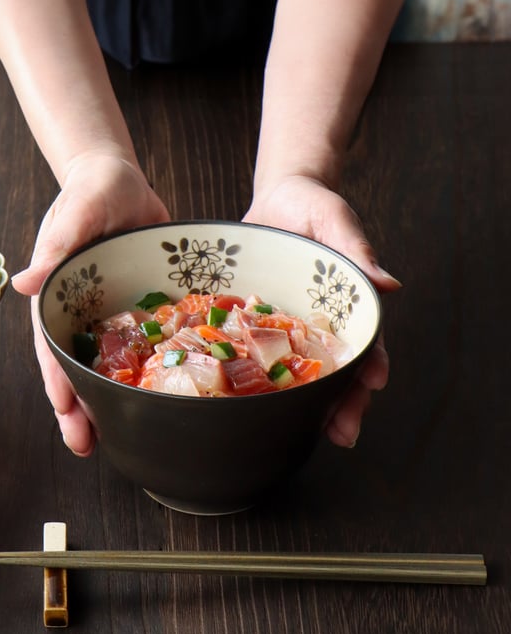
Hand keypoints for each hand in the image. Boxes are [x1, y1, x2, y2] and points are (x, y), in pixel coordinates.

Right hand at [13, 153, 169, 455]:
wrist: (122, 181)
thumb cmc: (91, 191)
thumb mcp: (75, 214)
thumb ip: (54, 246)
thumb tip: (23, 282)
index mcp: (57, 296)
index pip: (51, 346)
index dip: (57, 379)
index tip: (64, 410)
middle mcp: (79, 314)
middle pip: (74, 369)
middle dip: (77, 409)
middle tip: (84, 446)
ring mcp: (107, 317)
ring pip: (104, 367)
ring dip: (106, 402)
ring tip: (115, 439)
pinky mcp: (134, 312)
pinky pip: (138, 348)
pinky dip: (142, 375)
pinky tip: (153, 398)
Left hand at [244, 174, 400, 447]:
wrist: (273, 199)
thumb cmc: (310, 205)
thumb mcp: (334, 218)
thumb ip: (355, 248)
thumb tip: (389, 284)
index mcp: (343, 306)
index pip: (364, 343)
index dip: (370, 366)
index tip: (374, 385)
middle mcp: (316, 324)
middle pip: (334, 371)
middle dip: (342, 404)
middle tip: (344, 433)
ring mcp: (285, 329)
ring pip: (295, 374)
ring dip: (301, 405)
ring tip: (300, 433)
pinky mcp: (253, 325)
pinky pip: (252, 355)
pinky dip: (252, 380)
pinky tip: (245, 402)